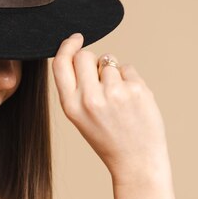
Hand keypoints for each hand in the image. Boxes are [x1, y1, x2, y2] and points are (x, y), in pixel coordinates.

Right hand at [51, 33, 170, 185]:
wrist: (136, 161)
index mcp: (71, 105)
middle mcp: (90, 98)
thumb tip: (79, 52)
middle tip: (100, 78)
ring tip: (119, 99)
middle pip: (85, 55)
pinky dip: (130, 80)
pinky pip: (128, 69)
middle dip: (92, 60)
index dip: (67, 46)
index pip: (60, 63)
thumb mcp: (79, 116)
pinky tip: (132, 101)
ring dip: (114, 73)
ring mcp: (115, 93)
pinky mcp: (137, 90)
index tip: (75, 38)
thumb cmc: (107, 137)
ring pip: (109, 61)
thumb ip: (76, 88)